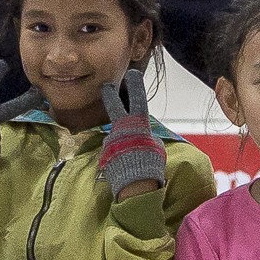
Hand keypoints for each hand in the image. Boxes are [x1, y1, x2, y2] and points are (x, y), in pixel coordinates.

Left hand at [96, 64, 167, 201]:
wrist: (134, 185)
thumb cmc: (150, 166)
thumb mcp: (156, 147)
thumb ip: (148, 136)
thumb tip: (142, 135)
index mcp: (138, 125)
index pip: (136, 100)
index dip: (135, 86)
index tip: (132, 74)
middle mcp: (121, 129)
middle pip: (114, 107)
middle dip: (111, 95)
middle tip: (107, 86)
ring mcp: (110, 140)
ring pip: (116, 137)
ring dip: (122, 144)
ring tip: (132, 158)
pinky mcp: (103, 153)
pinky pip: (112, 151)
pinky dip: (118, 156)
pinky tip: (125, 165)